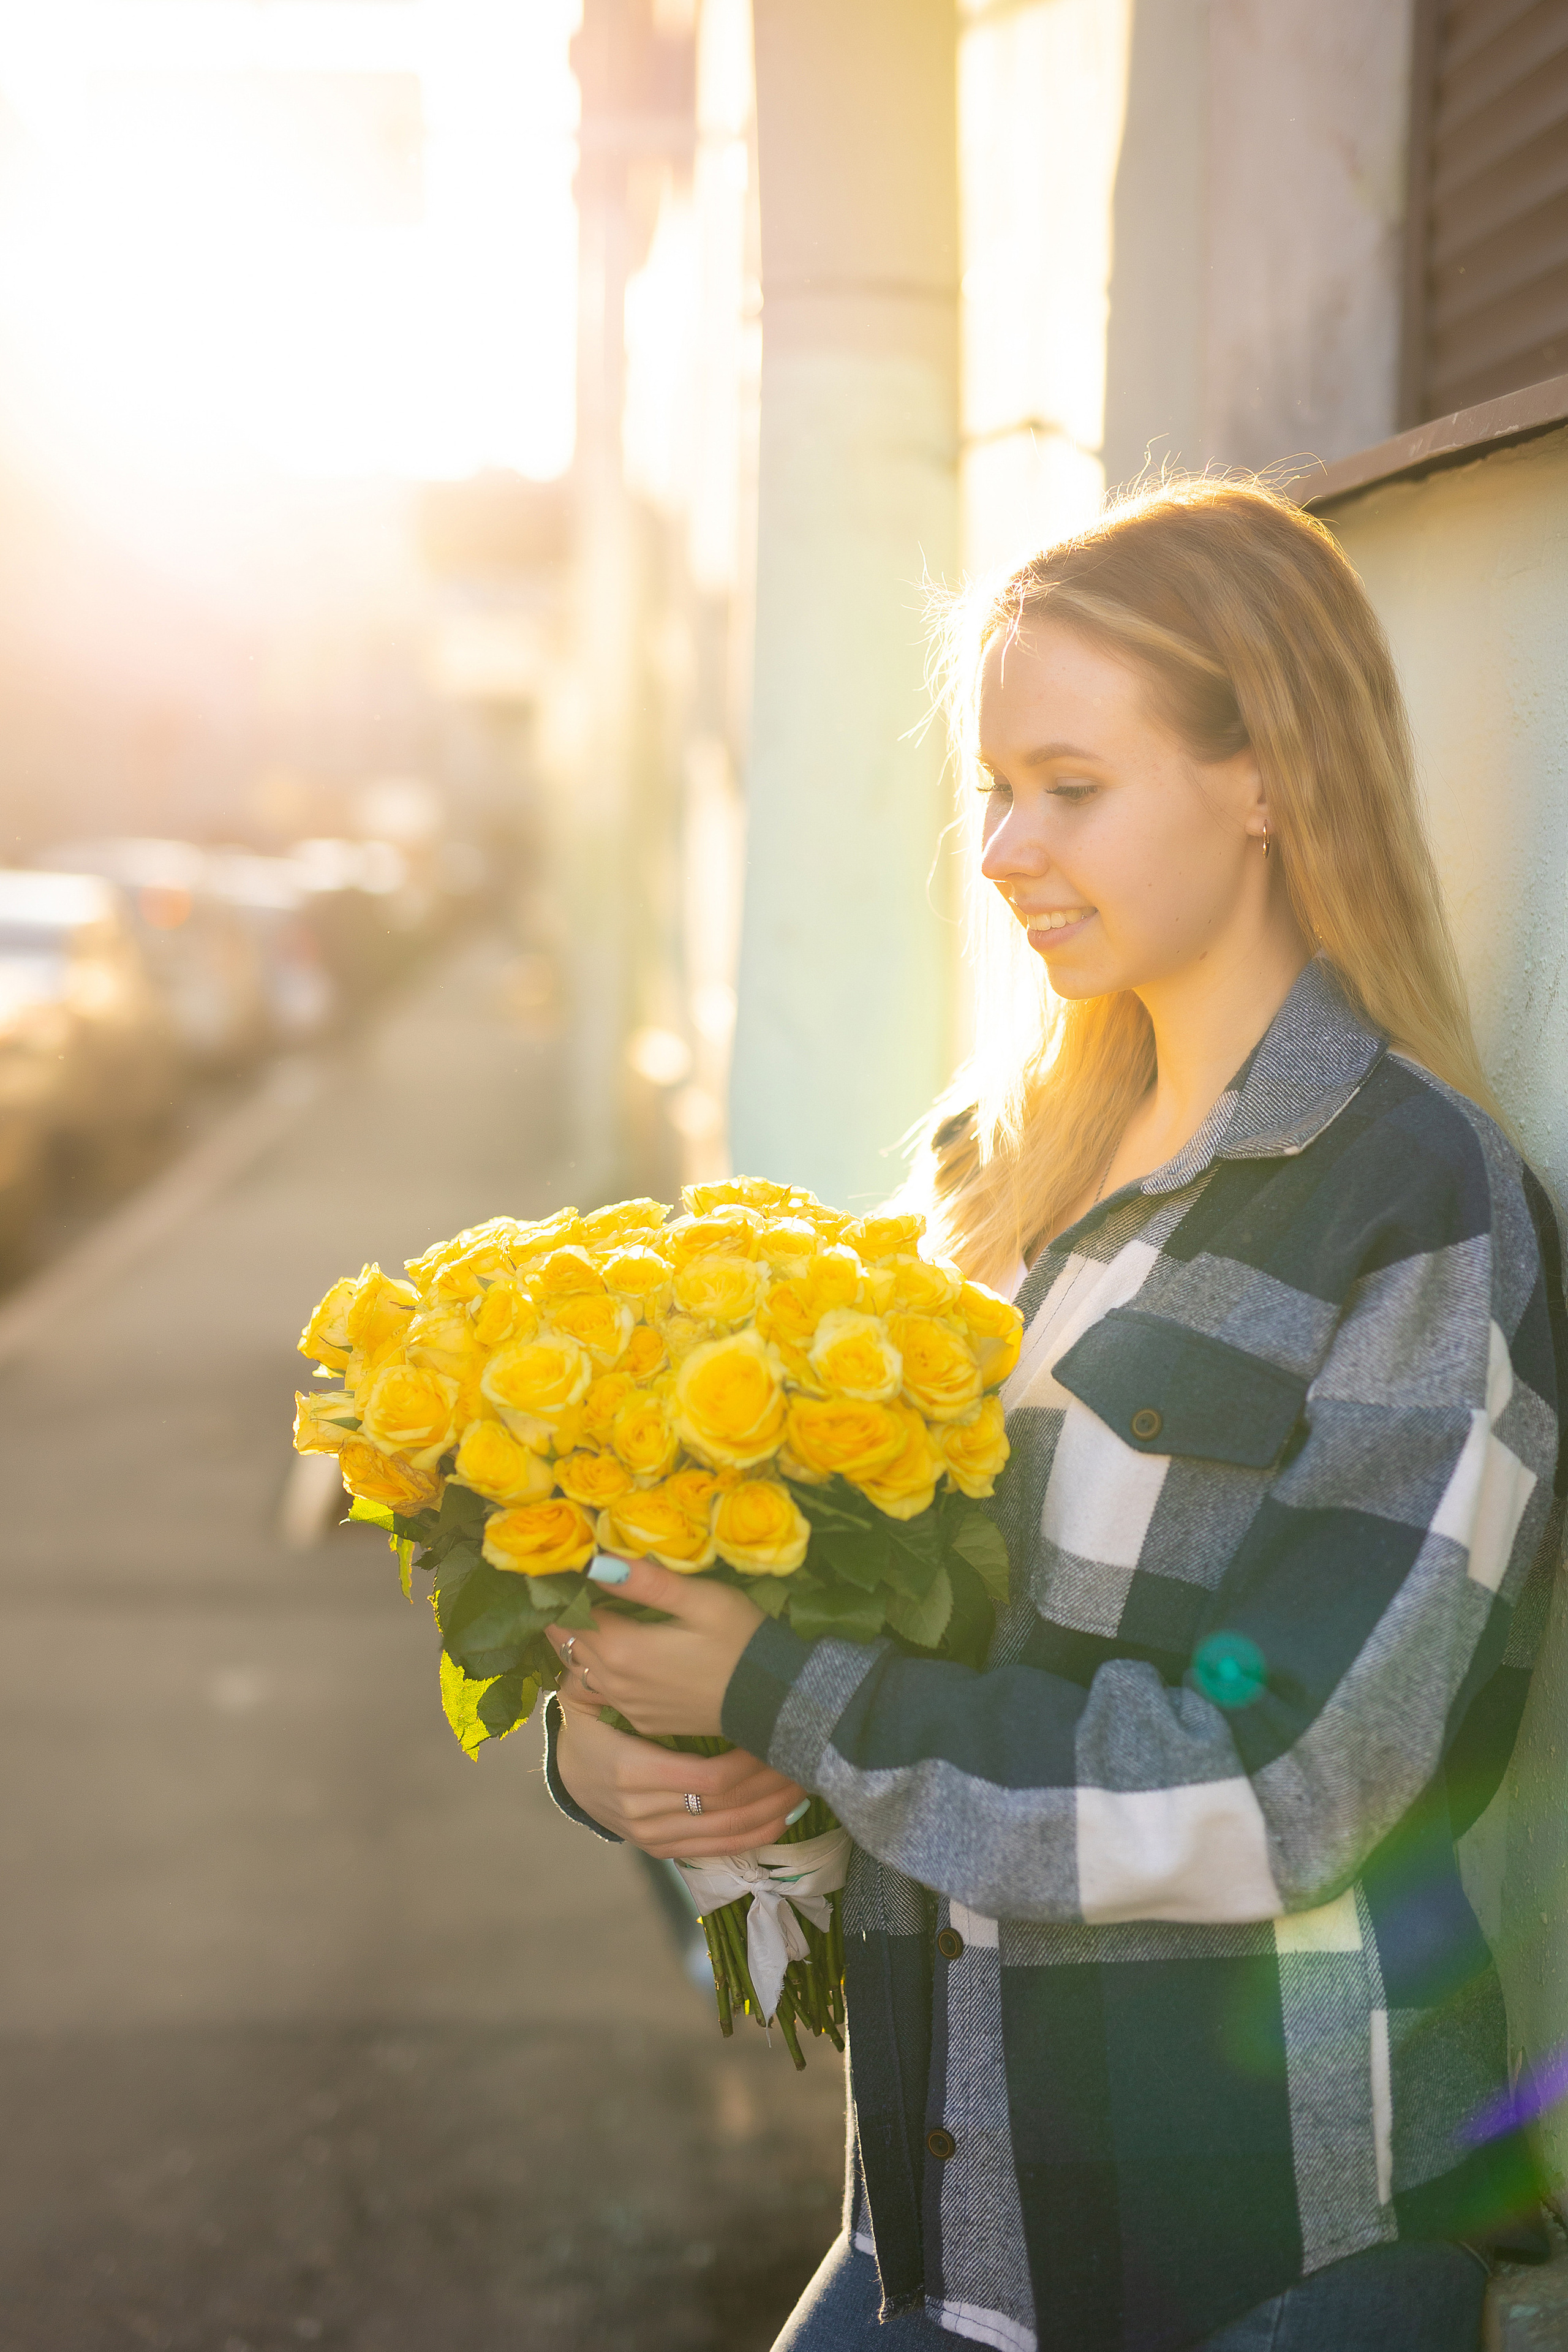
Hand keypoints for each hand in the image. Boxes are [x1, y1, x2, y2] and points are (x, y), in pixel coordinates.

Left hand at [544, 1555, 767, 1737]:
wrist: (772, 1700)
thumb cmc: (741, 1641)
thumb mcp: (701, 1600)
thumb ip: (647, 1582)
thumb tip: (597, 1561)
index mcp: (624, 1649)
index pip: (570, 1616)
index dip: (565, 1593)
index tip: (567, 1571)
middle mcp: (616, 1683)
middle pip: (570, 1644)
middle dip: (566, 1616)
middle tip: (572, 1588)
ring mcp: (628, 1707)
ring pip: (582, 1670)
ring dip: (580, 1644)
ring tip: (591, 1616)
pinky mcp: (643, 1722)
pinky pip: (605, 1694)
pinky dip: (599, 1671)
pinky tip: (616, 1653)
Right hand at [553, 1682, 806, 1858]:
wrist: (566, 1775)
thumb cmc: (588, 1724)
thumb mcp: (588, 1694)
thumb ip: (605, 1666)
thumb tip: (607, 1621)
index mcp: (630, 1771)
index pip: (708, 1777)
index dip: (750, 1763)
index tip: (776, 1737)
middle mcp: (642, 1812)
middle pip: (724, 1805)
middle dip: (770, 1785)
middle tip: (804, 1759)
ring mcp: (652, 1837)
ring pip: (726, 1831)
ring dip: (771, 1810)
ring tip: (803, 1784)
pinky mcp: (663, 1850)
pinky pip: (717, 1850)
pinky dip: (754, 1836)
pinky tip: (783, 1818)